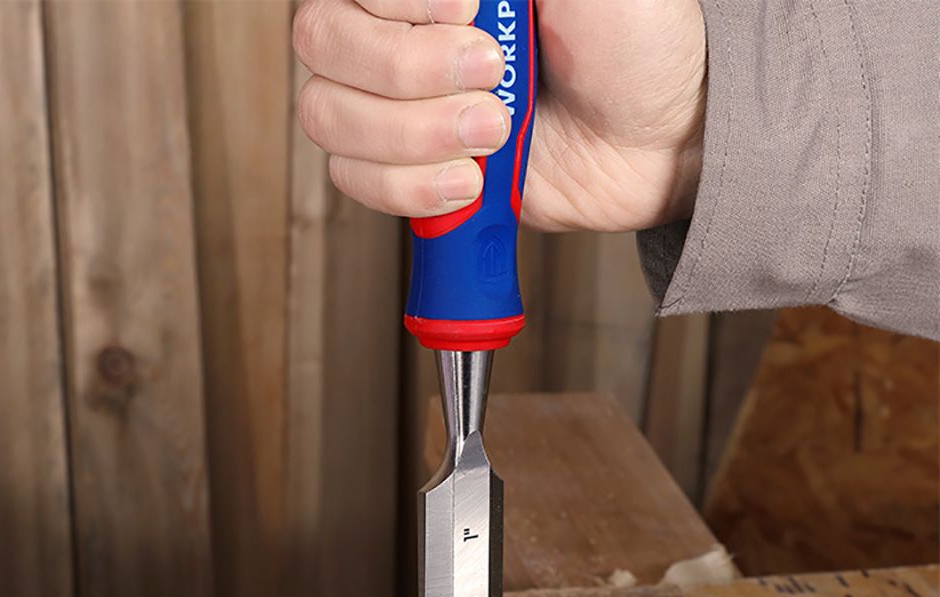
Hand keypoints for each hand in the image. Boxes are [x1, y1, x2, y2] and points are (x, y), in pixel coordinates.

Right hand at [293, 0, 706, 232]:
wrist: (662, 137)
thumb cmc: (633, 41)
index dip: (399, 3)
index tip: (472, 7)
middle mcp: (396, 32)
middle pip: (323, 45)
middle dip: (410, 73)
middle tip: (494, 82)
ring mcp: (396, 106)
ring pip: (330, 119)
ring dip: (413, 137)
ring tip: (494, 136)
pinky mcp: (410, 172)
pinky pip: (357, 182)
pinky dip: (410, 189)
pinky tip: (470, 182)